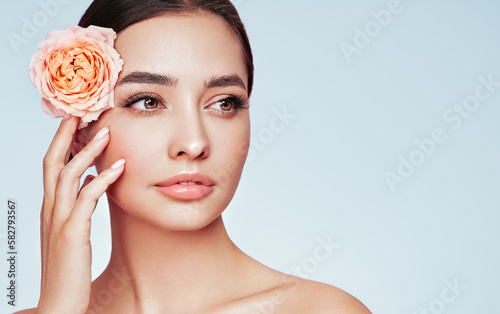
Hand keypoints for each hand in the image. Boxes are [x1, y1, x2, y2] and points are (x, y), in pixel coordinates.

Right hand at [36, 116, 124, 312]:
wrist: (59, 303)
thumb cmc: (67, 268)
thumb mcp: (69, 233)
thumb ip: (77, 207)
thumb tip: (92, 183)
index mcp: (50, 209)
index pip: (51, 167)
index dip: (61, 143)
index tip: (75, 123)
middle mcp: (50, 210)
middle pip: (53, 163)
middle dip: (66, 136)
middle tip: (82, 114)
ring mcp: (59, 220)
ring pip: (69, 175)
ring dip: (88, 151)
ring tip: (106, 132)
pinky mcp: (72, 232)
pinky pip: (88, 199)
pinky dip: (103, 180)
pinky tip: (118, 168)